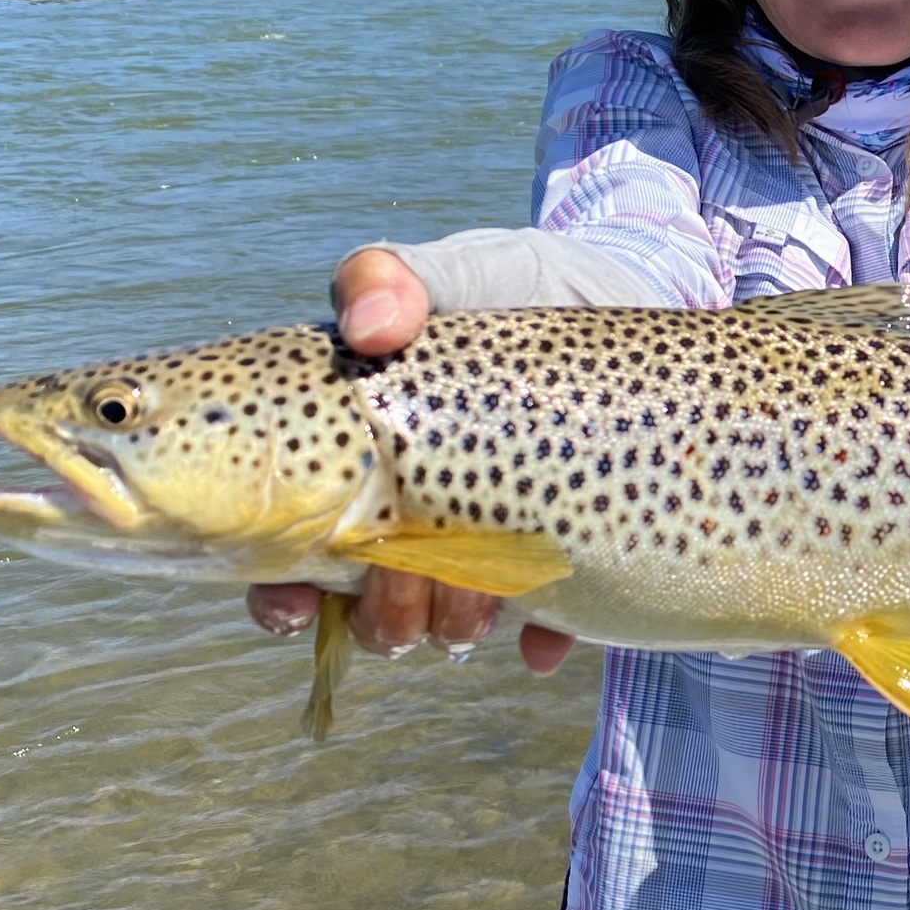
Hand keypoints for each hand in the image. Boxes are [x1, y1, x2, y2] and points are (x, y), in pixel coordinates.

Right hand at [243, 249, 579, 672]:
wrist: (629, 298)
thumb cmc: (520, 285)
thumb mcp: (460, 272)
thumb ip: (397, 280)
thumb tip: (367, 323)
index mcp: (362, 459)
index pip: (288, 548)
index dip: (280, 591)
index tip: (295, 594)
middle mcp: (415, 513)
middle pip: (365, 605)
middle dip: (382, 615)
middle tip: (412, 576)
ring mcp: (488, 542)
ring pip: (441, 627)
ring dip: (452, 625)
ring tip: (490, 581)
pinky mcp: (560, 561)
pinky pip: (541, 628)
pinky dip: (540, 637)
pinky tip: (548, 629)